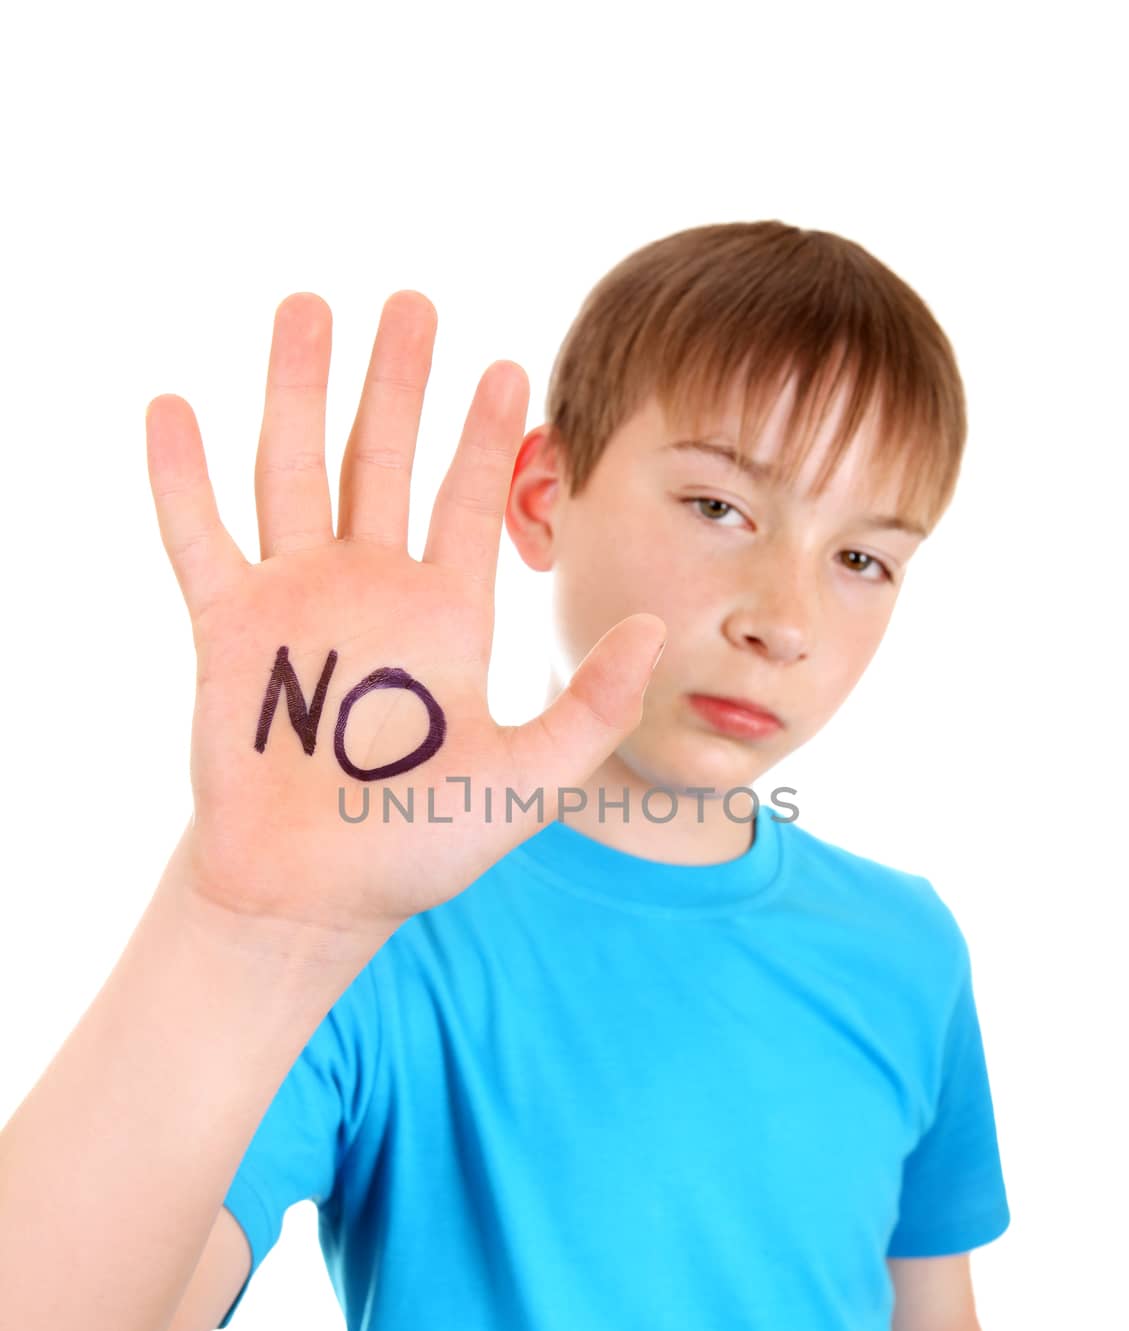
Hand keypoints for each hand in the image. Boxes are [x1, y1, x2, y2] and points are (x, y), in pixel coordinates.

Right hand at [145, 291, 665, 940]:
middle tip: (411, 299)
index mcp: (444, 618)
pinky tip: (172, 407)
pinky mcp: (227, 629)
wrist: (315, 896)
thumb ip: (589, 710)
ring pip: (293, 470)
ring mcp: (296, 601)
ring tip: (306, 304)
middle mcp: (371, 592)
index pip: (466, 502)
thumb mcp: (524, 783)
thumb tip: (654, 633)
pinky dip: (181, 477)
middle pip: (381, 459)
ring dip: (296, 389)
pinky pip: (199, 537)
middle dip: (396, 381)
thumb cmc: (417, 846)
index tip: (507, 365)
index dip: (485, 436)